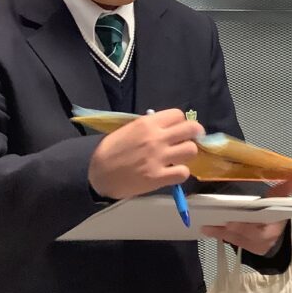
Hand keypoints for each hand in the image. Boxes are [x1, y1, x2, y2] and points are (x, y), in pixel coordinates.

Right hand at [88, 109, 203, 199]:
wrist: (98, 174)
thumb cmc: (112, 150)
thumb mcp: (129, 129)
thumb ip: (150, 126)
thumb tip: (168, 126)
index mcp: (147, 123)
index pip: (178, 115)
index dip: (180, 122)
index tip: (178, 129)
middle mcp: (156, 138)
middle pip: (192, 129)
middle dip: (194, 134)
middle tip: (189, 140)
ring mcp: (158, 158)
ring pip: (191, 150)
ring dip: (187, 154)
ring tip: (179, 157)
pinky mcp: (158, 177)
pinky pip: (183, 172)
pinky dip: (181, 173)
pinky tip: (173, 172)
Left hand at [203, 174, 291, 255]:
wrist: (276, 233)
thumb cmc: (277, 212)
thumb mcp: (282, 199)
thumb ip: (289, 187)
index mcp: (275, 226)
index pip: (264, 226)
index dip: (249, 226)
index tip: (234, 222)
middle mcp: (265, 239)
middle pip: (248, 234)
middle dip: (234, 228)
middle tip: (219, 221)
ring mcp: (254, 246)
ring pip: (237, 238)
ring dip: (221, 231)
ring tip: (207, 224)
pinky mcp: (245, 248)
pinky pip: (230, 241)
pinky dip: (218, 235)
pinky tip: (207, 229)